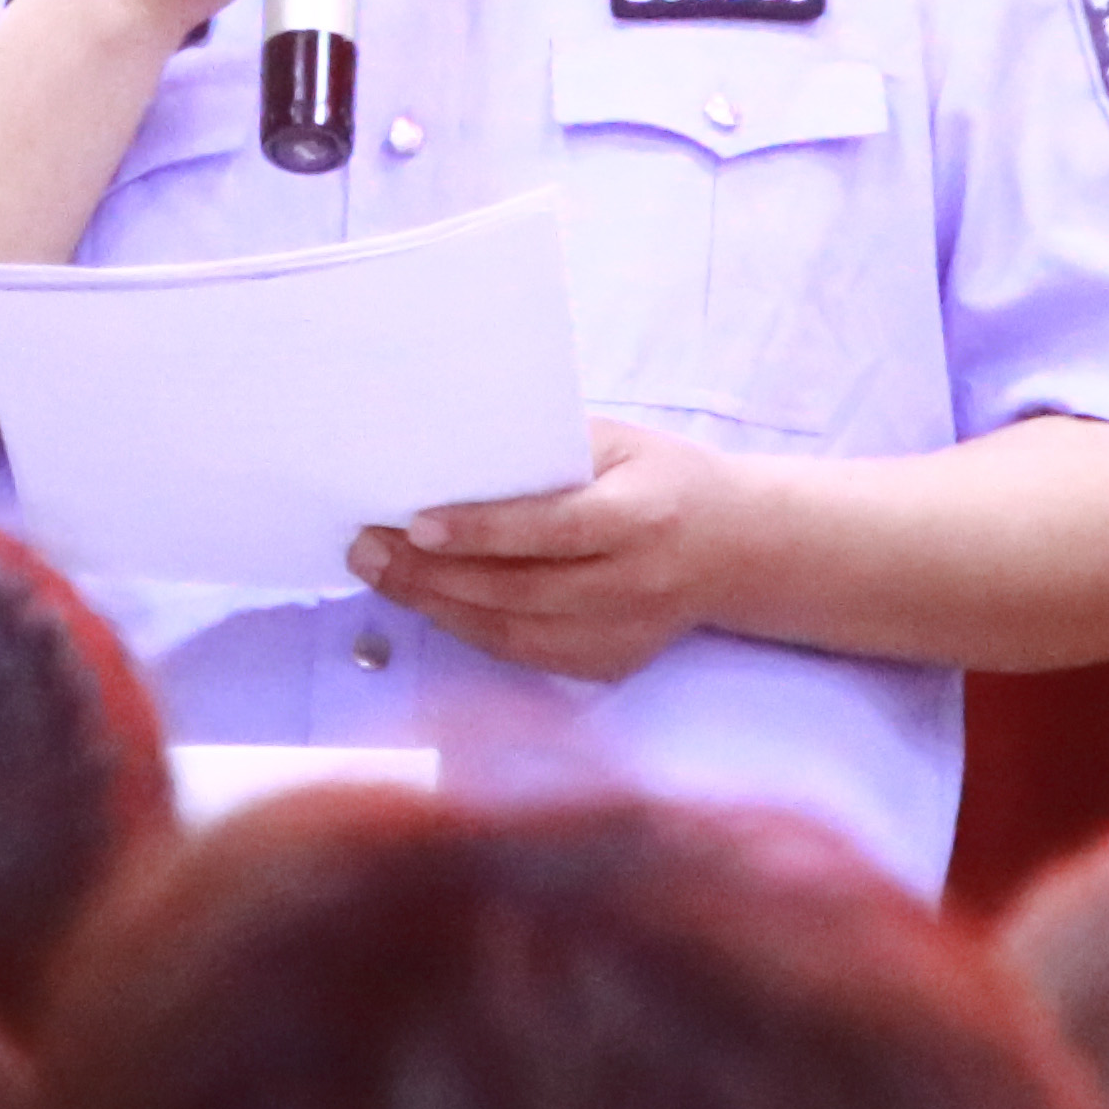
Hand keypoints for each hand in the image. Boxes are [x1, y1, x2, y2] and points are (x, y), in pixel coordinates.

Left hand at [348, 416, 764, 685]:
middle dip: (433, 573)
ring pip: (513, 632)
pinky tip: (430, 602)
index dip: (482, 531)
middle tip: (367, 548)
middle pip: (519, 590)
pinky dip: (471, 630)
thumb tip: (452, 457)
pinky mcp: (611, 664)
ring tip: (381, 573)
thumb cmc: (665, 479)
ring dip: (437, 606)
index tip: (415, 523)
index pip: (552, 530)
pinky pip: (525, 654)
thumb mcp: (619, 444)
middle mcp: (635, 584)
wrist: (741, 548)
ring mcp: (623, 634)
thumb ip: (548, 453)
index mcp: (641, 517)